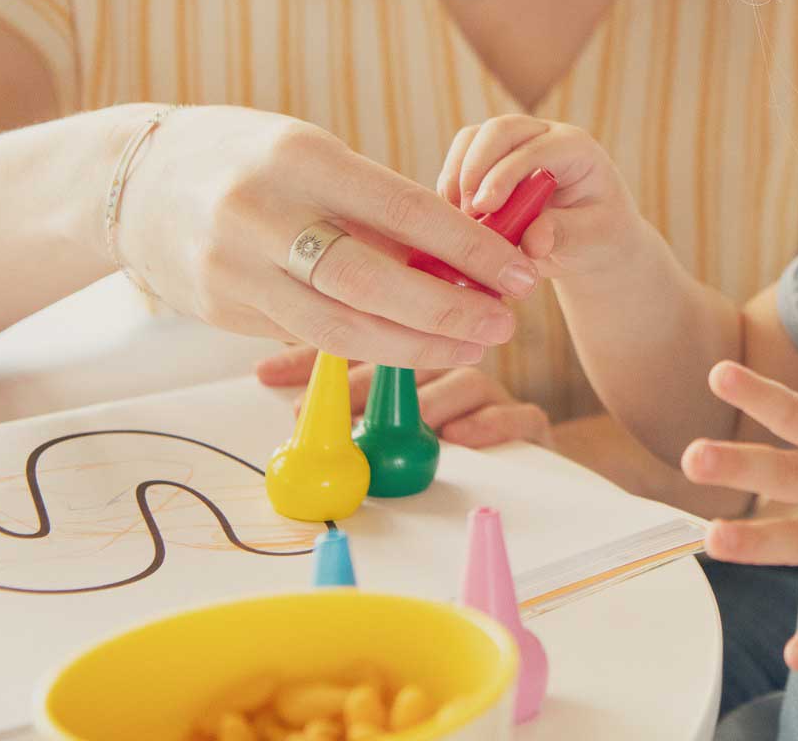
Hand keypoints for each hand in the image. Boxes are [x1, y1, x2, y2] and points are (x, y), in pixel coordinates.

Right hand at [117, 106, 537, 367]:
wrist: (132, 179)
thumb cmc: (241, 156)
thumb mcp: (308, 153)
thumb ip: (372, 207)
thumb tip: (455, 260)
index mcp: (298, 157)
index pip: (402, 209)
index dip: (468, 249)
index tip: (517, 272)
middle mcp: (262, 215)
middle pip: (371, 283)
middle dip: (448, 313)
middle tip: (503, 327)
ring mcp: (233, 270)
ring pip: (339, 328)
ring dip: (414, 346)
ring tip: (468, 346)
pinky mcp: (221, 310)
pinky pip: (306, 336)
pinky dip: (364, 344)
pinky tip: (406, 344)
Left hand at [256, 346, 554, 447]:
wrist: (528, 463)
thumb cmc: (449, 427)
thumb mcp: (389, 406)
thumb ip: (351, 390)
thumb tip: (282, 386)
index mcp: (416, 344)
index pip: (365, 334)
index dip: (315, 354)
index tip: (269, 372)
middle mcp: (452, 358)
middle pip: (411, 355)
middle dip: (363, 383)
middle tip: (331, 404)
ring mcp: (490, 389)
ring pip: (463, 380)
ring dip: (427, 400)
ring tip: (400, 418)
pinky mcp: (527, 420)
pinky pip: (516, 416)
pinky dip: (489, 423)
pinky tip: (459, 435)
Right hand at [437, 115, 643, 278]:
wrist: (592, 241)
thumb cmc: (598, 237)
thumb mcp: (591, 240)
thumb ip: (564, 236)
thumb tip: (533, 241)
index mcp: (574, 148)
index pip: (533, 149)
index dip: (504, 175)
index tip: (484, 208)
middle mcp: (542, 136)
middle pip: (499, 131)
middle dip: (475, 167)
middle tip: (466, 211)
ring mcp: (514, 145)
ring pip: (473, 140)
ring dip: (458, 175)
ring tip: (455, 216)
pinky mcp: (490, 161)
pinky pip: (461, 160)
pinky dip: (451, 186)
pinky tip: (452, 218)